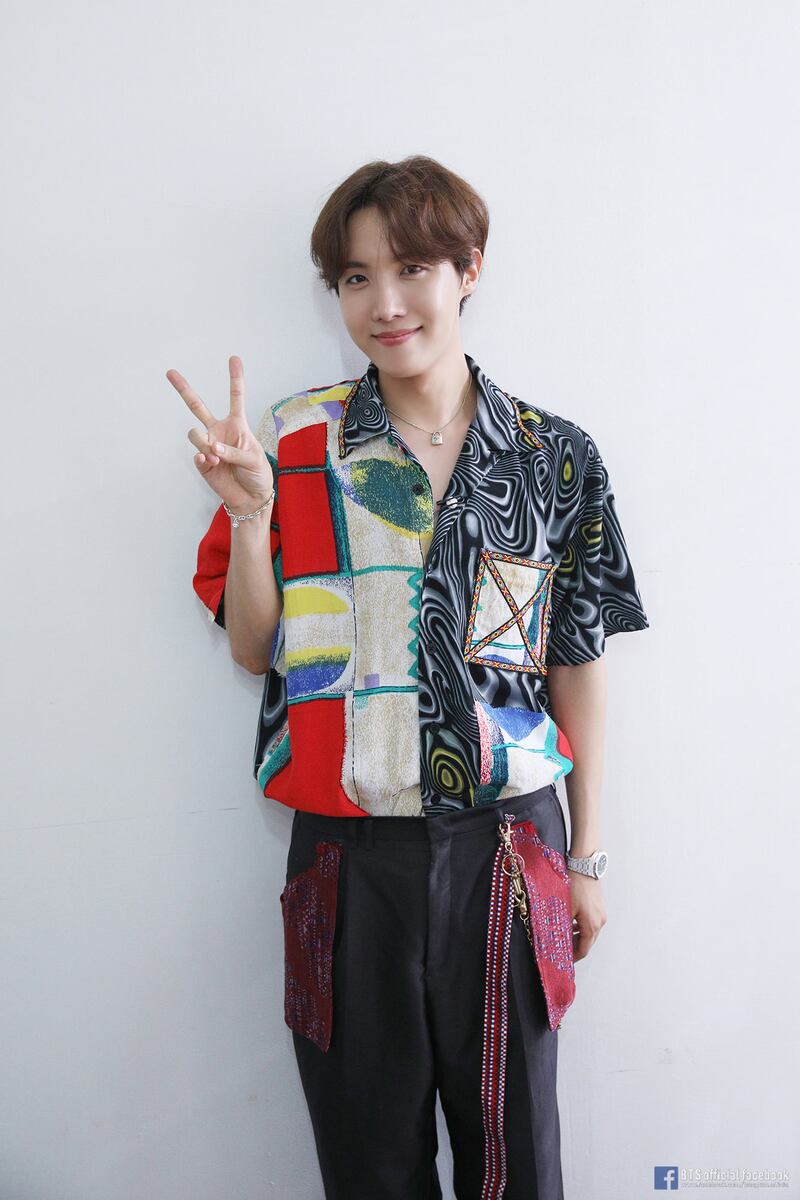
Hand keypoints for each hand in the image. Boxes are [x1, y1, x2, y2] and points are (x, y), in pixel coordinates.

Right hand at [167, 355, 273, 513]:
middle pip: (197, 406)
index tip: (234, 358)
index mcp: (237, 425)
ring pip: (195, 434)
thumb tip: (213, 447)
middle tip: (170, 372)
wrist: (250, 498)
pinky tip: (211, 461)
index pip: (235, 397)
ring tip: (217, 456)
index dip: (235, 377)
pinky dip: (203, 457)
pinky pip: (196, 453)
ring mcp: (208, 446)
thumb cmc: (257, 474)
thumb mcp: (254, 459)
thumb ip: (234, 451)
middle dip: (183, 389)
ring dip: (205, 443)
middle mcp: (219, 431)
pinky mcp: (202, 462)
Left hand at [568, 873, 606, 961]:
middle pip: (588, 942)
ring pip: (589, 932)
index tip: (564, 960)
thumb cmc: (575, 885)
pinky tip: (570, 923)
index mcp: (592, 926)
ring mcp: (601, 913)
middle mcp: (600, 921)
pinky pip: (590, 922)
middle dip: (575, 948)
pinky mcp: (599, 906)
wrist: (585, 865)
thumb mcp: (565, 908)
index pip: (583, 950)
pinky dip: (581, 927)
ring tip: (563, 937)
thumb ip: (562, 926)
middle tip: (561, 949)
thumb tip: (555, 938)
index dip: (573, 957)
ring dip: (577, 937)